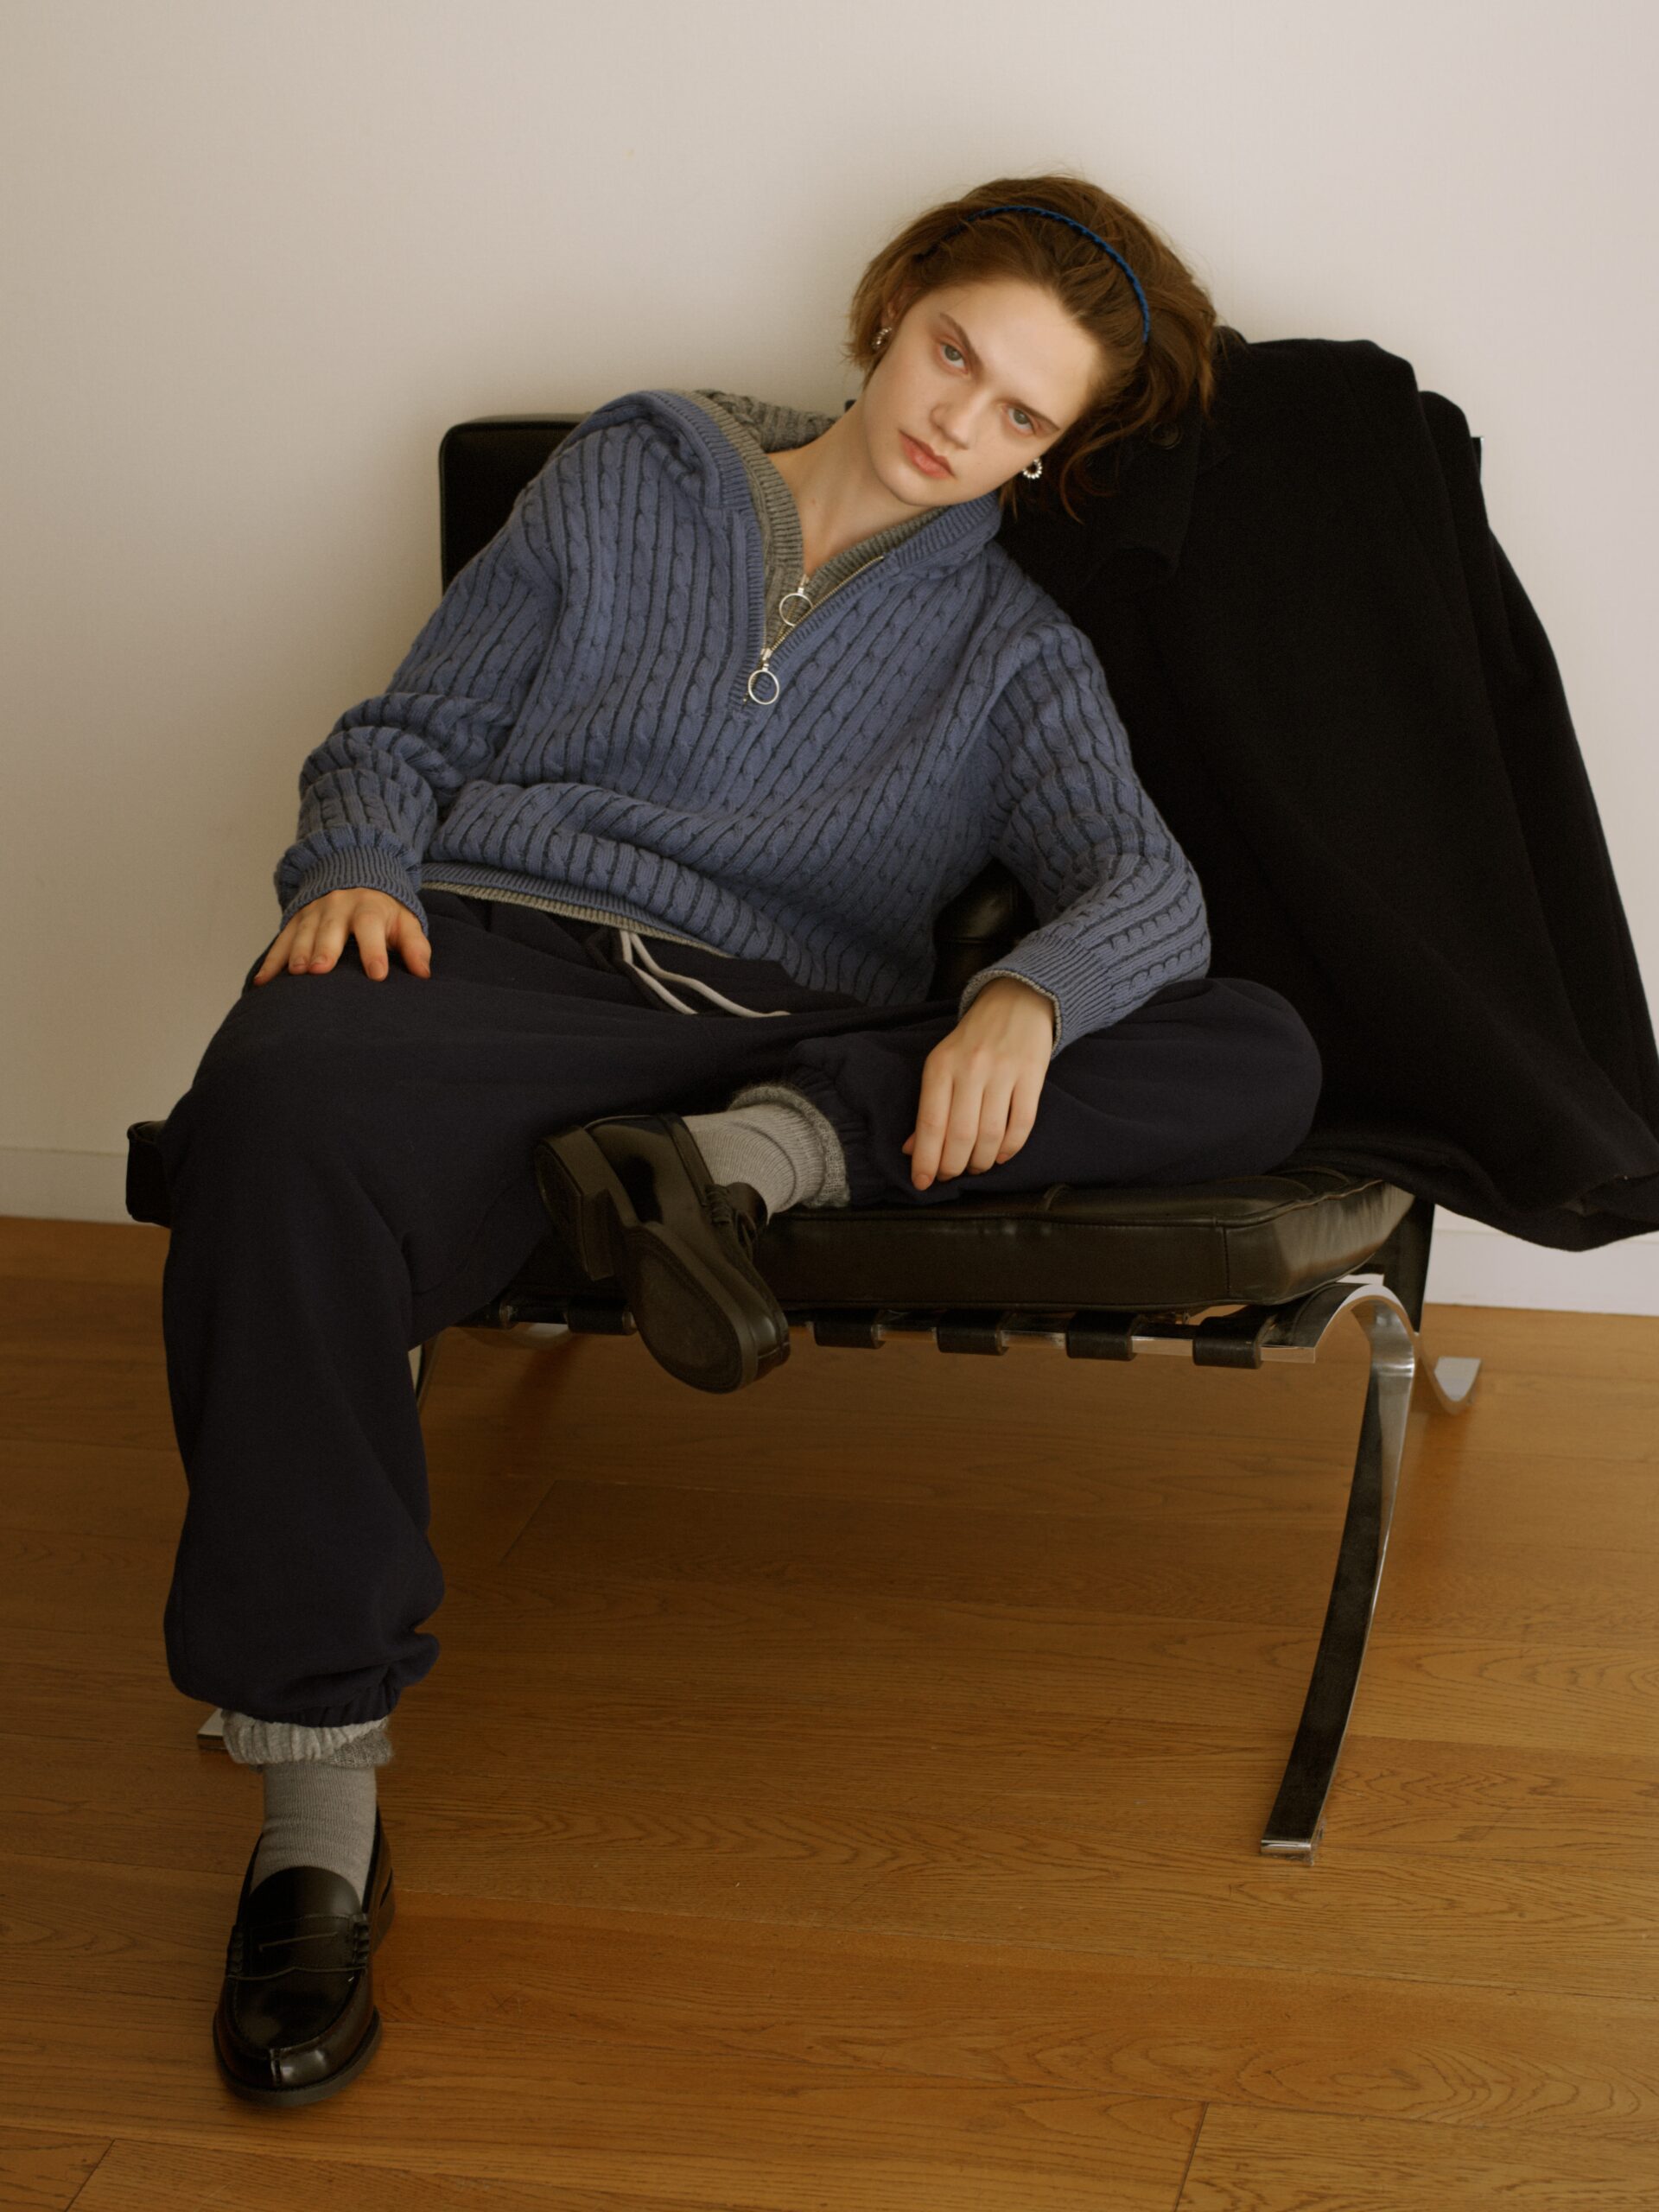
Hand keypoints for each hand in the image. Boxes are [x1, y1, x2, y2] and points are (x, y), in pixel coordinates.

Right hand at [252, 887, 432, 984]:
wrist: (354, 872)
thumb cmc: (384, 910)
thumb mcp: (405, 921)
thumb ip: (415, 946)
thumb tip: (424, 974)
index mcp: (368, 908)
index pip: (370, 926)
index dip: (374, 950)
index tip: (377, 974)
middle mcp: (338, 906)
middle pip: (330, 928)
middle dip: (324, 948)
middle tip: (320, 970)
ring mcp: (313, 912)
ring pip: (303, 932)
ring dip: (297, 952)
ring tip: (296, 973)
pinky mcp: (296, 920)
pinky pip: (281, 940)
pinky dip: (271, 961)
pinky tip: (264, 982)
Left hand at [902, 977, 1052, 1189]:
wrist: (1016, 1001)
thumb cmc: (972, 1040)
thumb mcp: (942, 1064)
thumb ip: (928, 1106)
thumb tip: (912, 1149)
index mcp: (941, 1065)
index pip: (930, 1123)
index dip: (926, 1159)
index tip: (922, 1183)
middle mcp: (970, 1068)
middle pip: (960, 1135)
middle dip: (953, 1166)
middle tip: (950, 1175)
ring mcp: (1003, 1072)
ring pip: (991, 1134)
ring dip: (981, 1161)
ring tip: (975, 1167)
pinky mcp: (1032, 1075)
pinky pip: (1022, 1124)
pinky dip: (1010, 1148)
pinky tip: (1000, 1155)